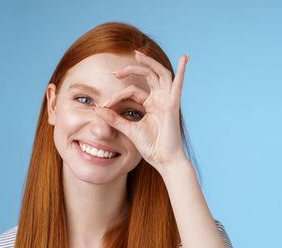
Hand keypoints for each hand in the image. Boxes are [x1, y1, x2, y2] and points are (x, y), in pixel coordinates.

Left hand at [93, 50, 189, 173]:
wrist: (164, 160)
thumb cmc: (151, 147)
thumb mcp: (128, 130)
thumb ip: (114, 119)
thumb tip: (97, 110)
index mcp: (151, 105)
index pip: (133, 91)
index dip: (116, 96)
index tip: (103, 107)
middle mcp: (160, 100)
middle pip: (148, 76)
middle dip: (131, 70)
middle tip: (115, 71)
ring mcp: (168, 101)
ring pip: (160, 74)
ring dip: (150, 63)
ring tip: (138, 54)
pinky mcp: (172, 106)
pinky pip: (178, 85)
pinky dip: (183, 71)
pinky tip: (184, 58)